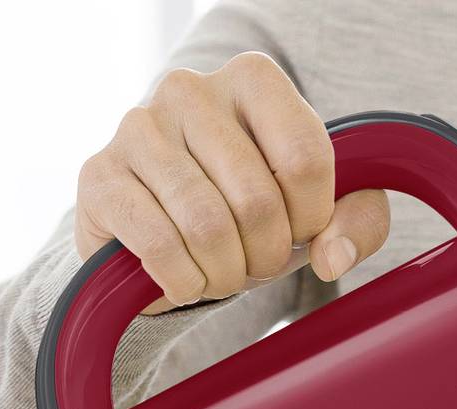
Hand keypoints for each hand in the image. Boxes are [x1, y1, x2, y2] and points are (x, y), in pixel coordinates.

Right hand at [76, 53, 390, 312]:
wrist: (160, 233)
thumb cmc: (248, 213)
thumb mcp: (318, 214)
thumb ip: (357, 223)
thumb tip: (333, 256)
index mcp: (253, 79)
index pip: (305, 158)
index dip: (312, 218)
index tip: (299, 232)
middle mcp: (191, 89)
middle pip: (257, 200)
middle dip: (266, 255)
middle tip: (256, 265)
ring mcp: (138, 127)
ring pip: (207, 226)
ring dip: (225, 273)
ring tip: (222, 273)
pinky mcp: (100, 175)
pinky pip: (160, 245)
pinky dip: (184, 281)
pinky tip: (185, 281)